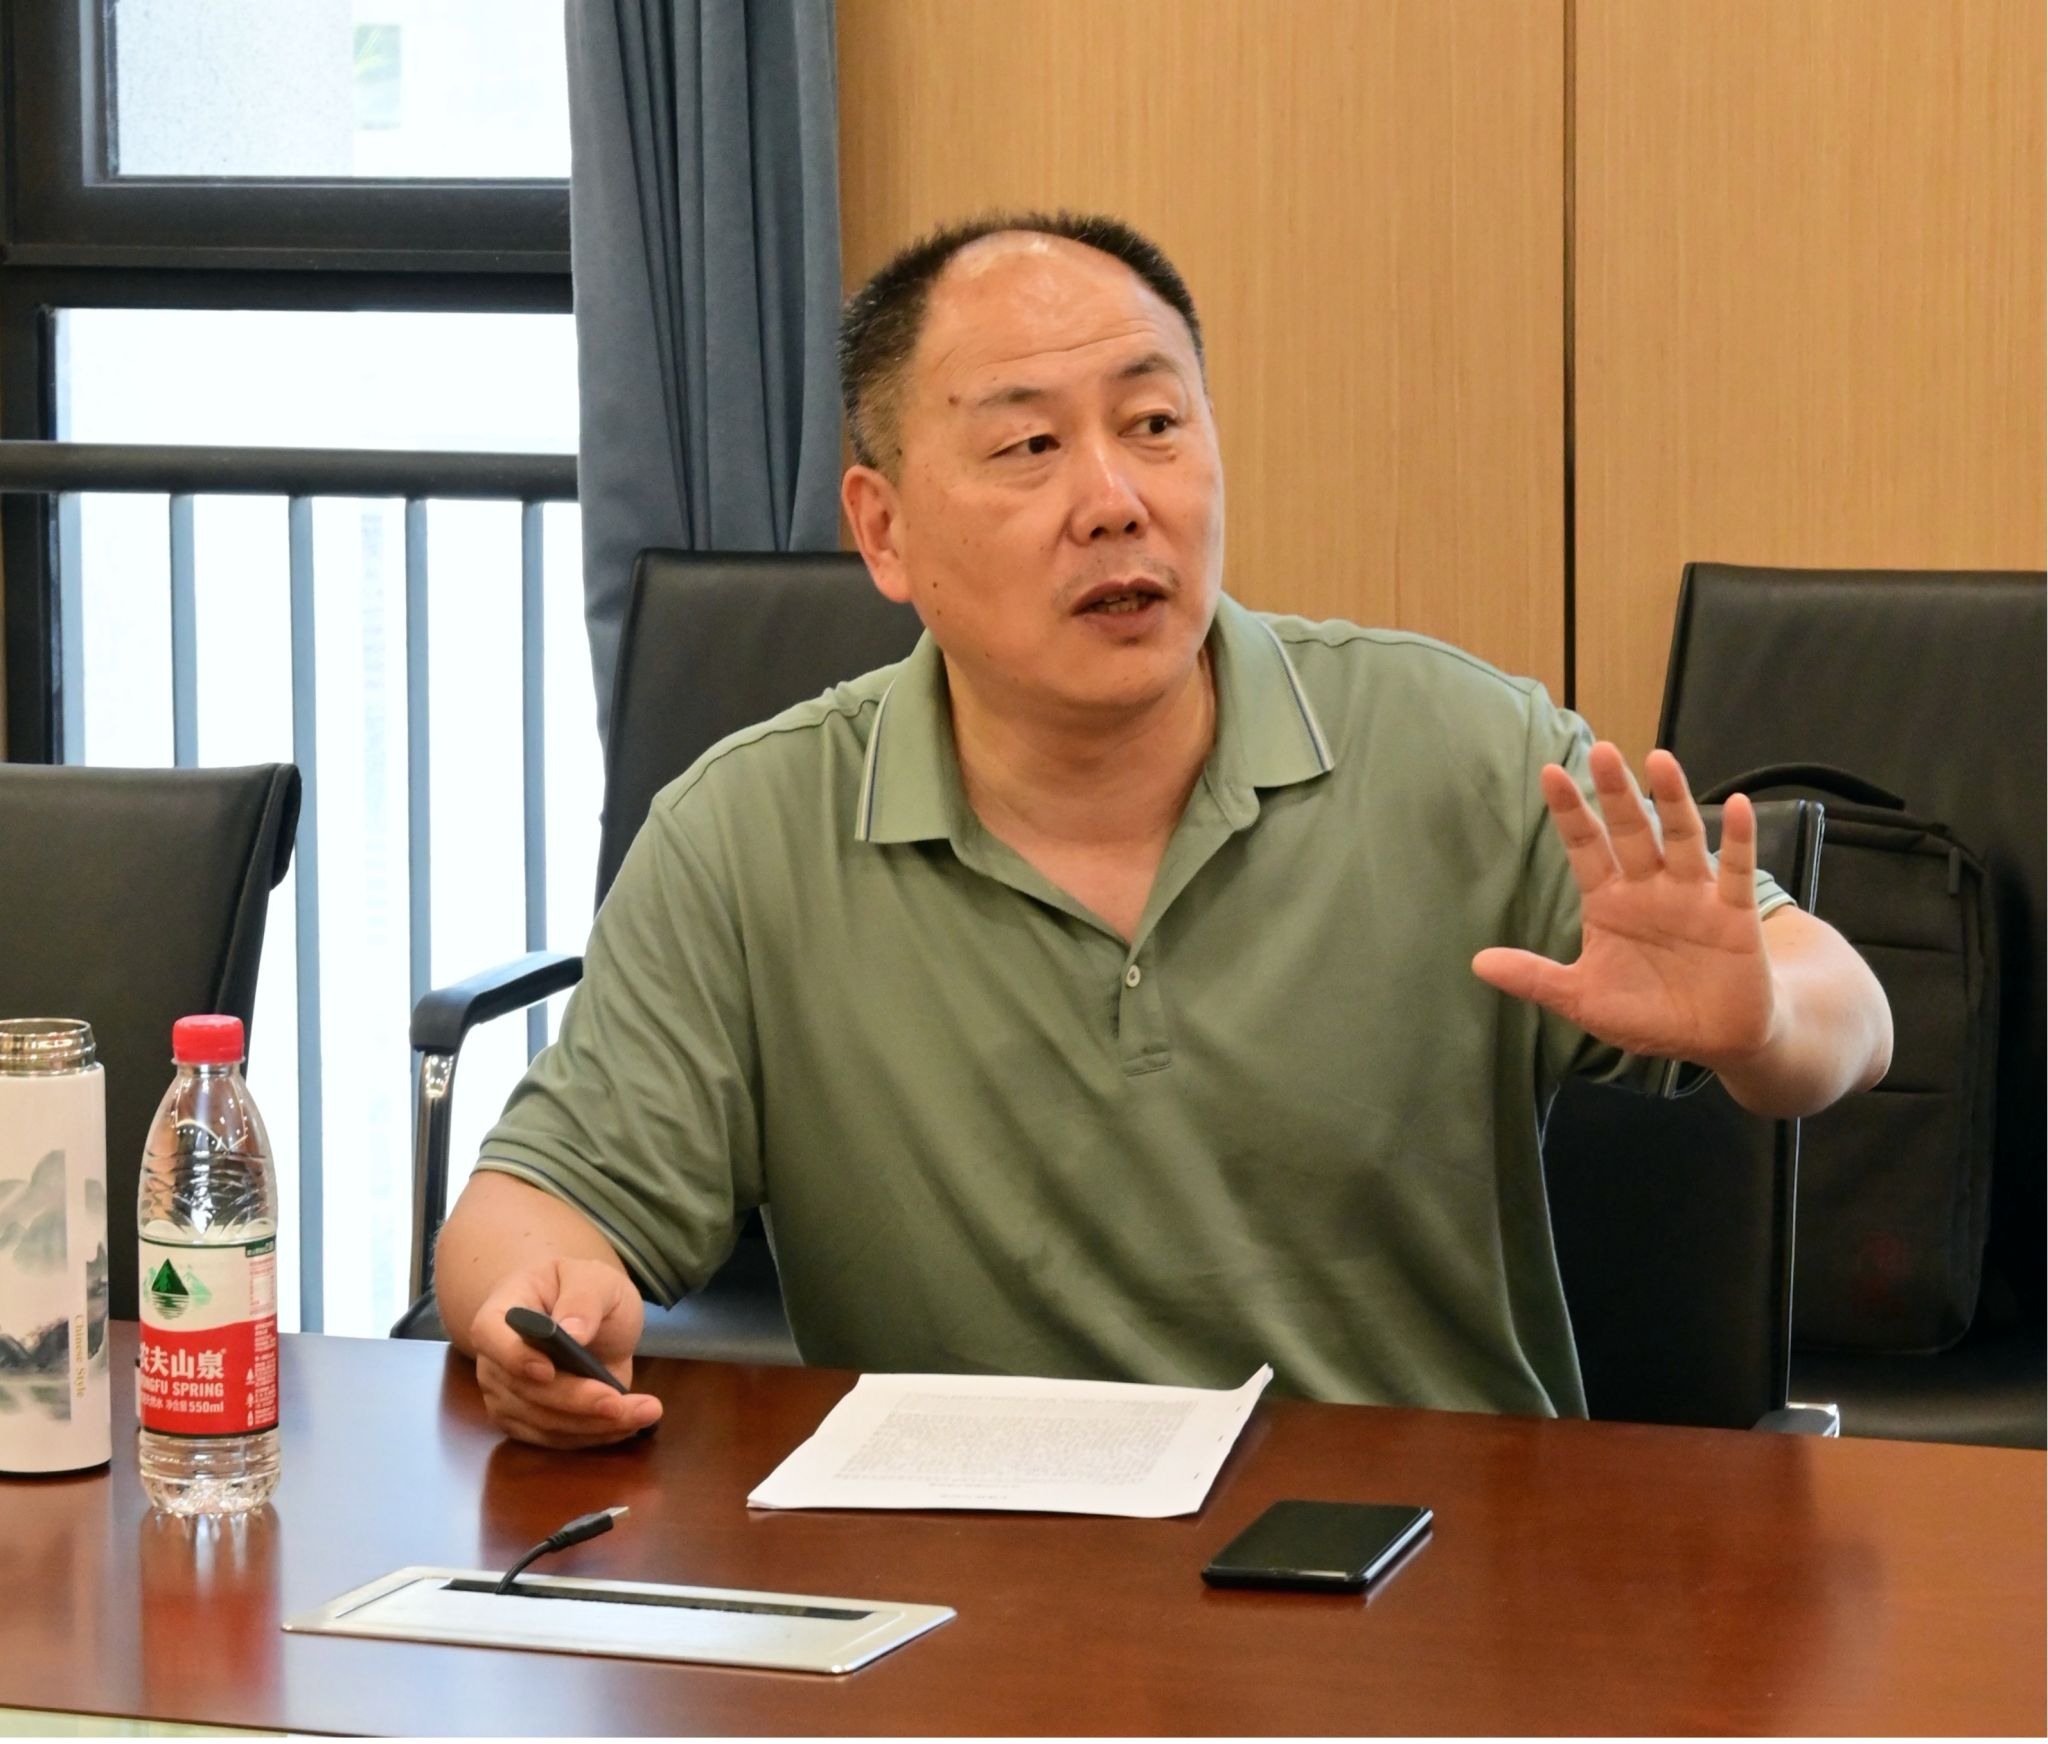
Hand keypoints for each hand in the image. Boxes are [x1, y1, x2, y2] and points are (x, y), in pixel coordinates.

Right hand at [469, 1256, 662, 1449]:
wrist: (586, 1318)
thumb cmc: (582, 1290)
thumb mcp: (594, 1279)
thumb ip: (583, 1299)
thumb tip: (572, 1332)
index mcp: (500, 1313)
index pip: (491, 1337)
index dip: (515, 1357)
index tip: (548, 1370)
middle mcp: (495, 1360)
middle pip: (525, 1390)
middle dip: (575, 1401)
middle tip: (619, 1403)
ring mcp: (507, 1396)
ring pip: (544, 1422)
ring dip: (594, 1424)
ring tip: (644, 1412)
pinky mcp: (527, 1423)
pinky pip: (557, 1439)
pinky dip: (595, 1435)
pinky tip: (630, 1423)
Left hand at [1472, 744, 1778, 1071]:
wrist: (1712, 1039)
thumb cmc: (1646, 1014)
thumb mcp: (1582, 999)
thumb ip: (1535, 978)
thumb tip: (1477, 963)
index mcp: (1608, 901)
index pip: (1584, 848)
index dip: (1570, 812)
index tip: (1550, 773)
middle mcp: (1649, 888)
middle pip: (1629, 831)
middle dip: (1615, 793)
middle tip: (1601, 750)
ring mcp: (1692, 895)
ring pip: (1680, 838)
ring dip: (1672, 800)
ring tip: (1659, 760)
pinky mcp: (1733, 914)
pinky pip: (1735, 872)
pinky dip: (1739, 840)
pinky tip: (1738, 806)